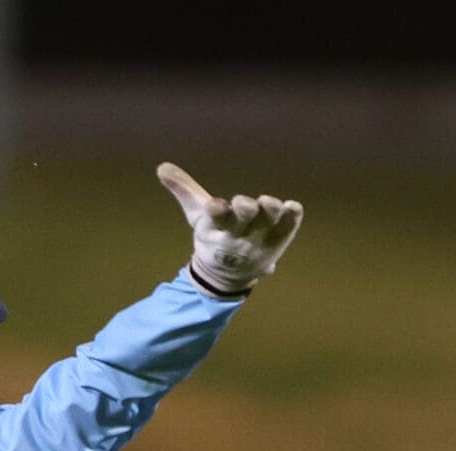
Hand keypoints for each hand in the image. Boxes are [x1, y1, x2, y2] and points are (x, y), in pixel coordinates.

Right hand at [156, 162, 302, 297]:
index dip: (216, 211)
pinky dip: (292, 218)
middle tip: (243, 203)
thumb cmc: (213, 236)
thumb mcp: (196, 214)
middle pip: (243, 220)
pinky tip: (294, 206)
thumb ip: (183, 189)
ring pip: (268, 224)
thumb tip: (162, 167)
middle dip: (244, 210)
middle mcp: (237, 236)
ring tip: (270, 202)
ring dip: (270, 211)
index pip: (215, 218)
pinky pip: (288, 229)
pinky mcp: (277, 243)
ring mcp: (259, 241)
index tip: (215, 205)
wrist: (227, 277)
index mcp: (214, 229)